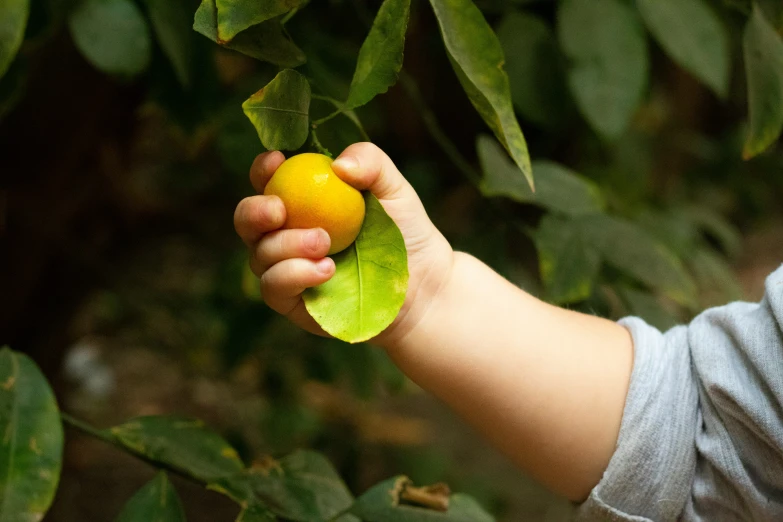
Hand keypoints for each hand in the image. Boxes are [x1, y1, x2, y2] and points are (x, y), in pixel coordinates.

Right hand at [233, 142, 454, 345]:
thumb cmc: (405, 234)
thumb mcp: (395, 189)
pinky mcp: (291, 302)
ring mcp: (285, 268)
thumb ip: (371, 162)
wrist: (422, 287)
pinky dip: (293, 275)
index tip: (278, 161)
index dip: (263, 169)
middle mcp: (285, 233)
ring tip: (324, 243)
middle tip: (280, 210)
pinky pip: (273, 287)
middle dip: (255, 211)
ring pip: (259, 254)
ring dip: (285, 246)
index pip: (268, 180)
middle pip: (247, 219)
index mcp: (302, 200)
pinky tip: (325, 270)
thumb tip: (337, 165)